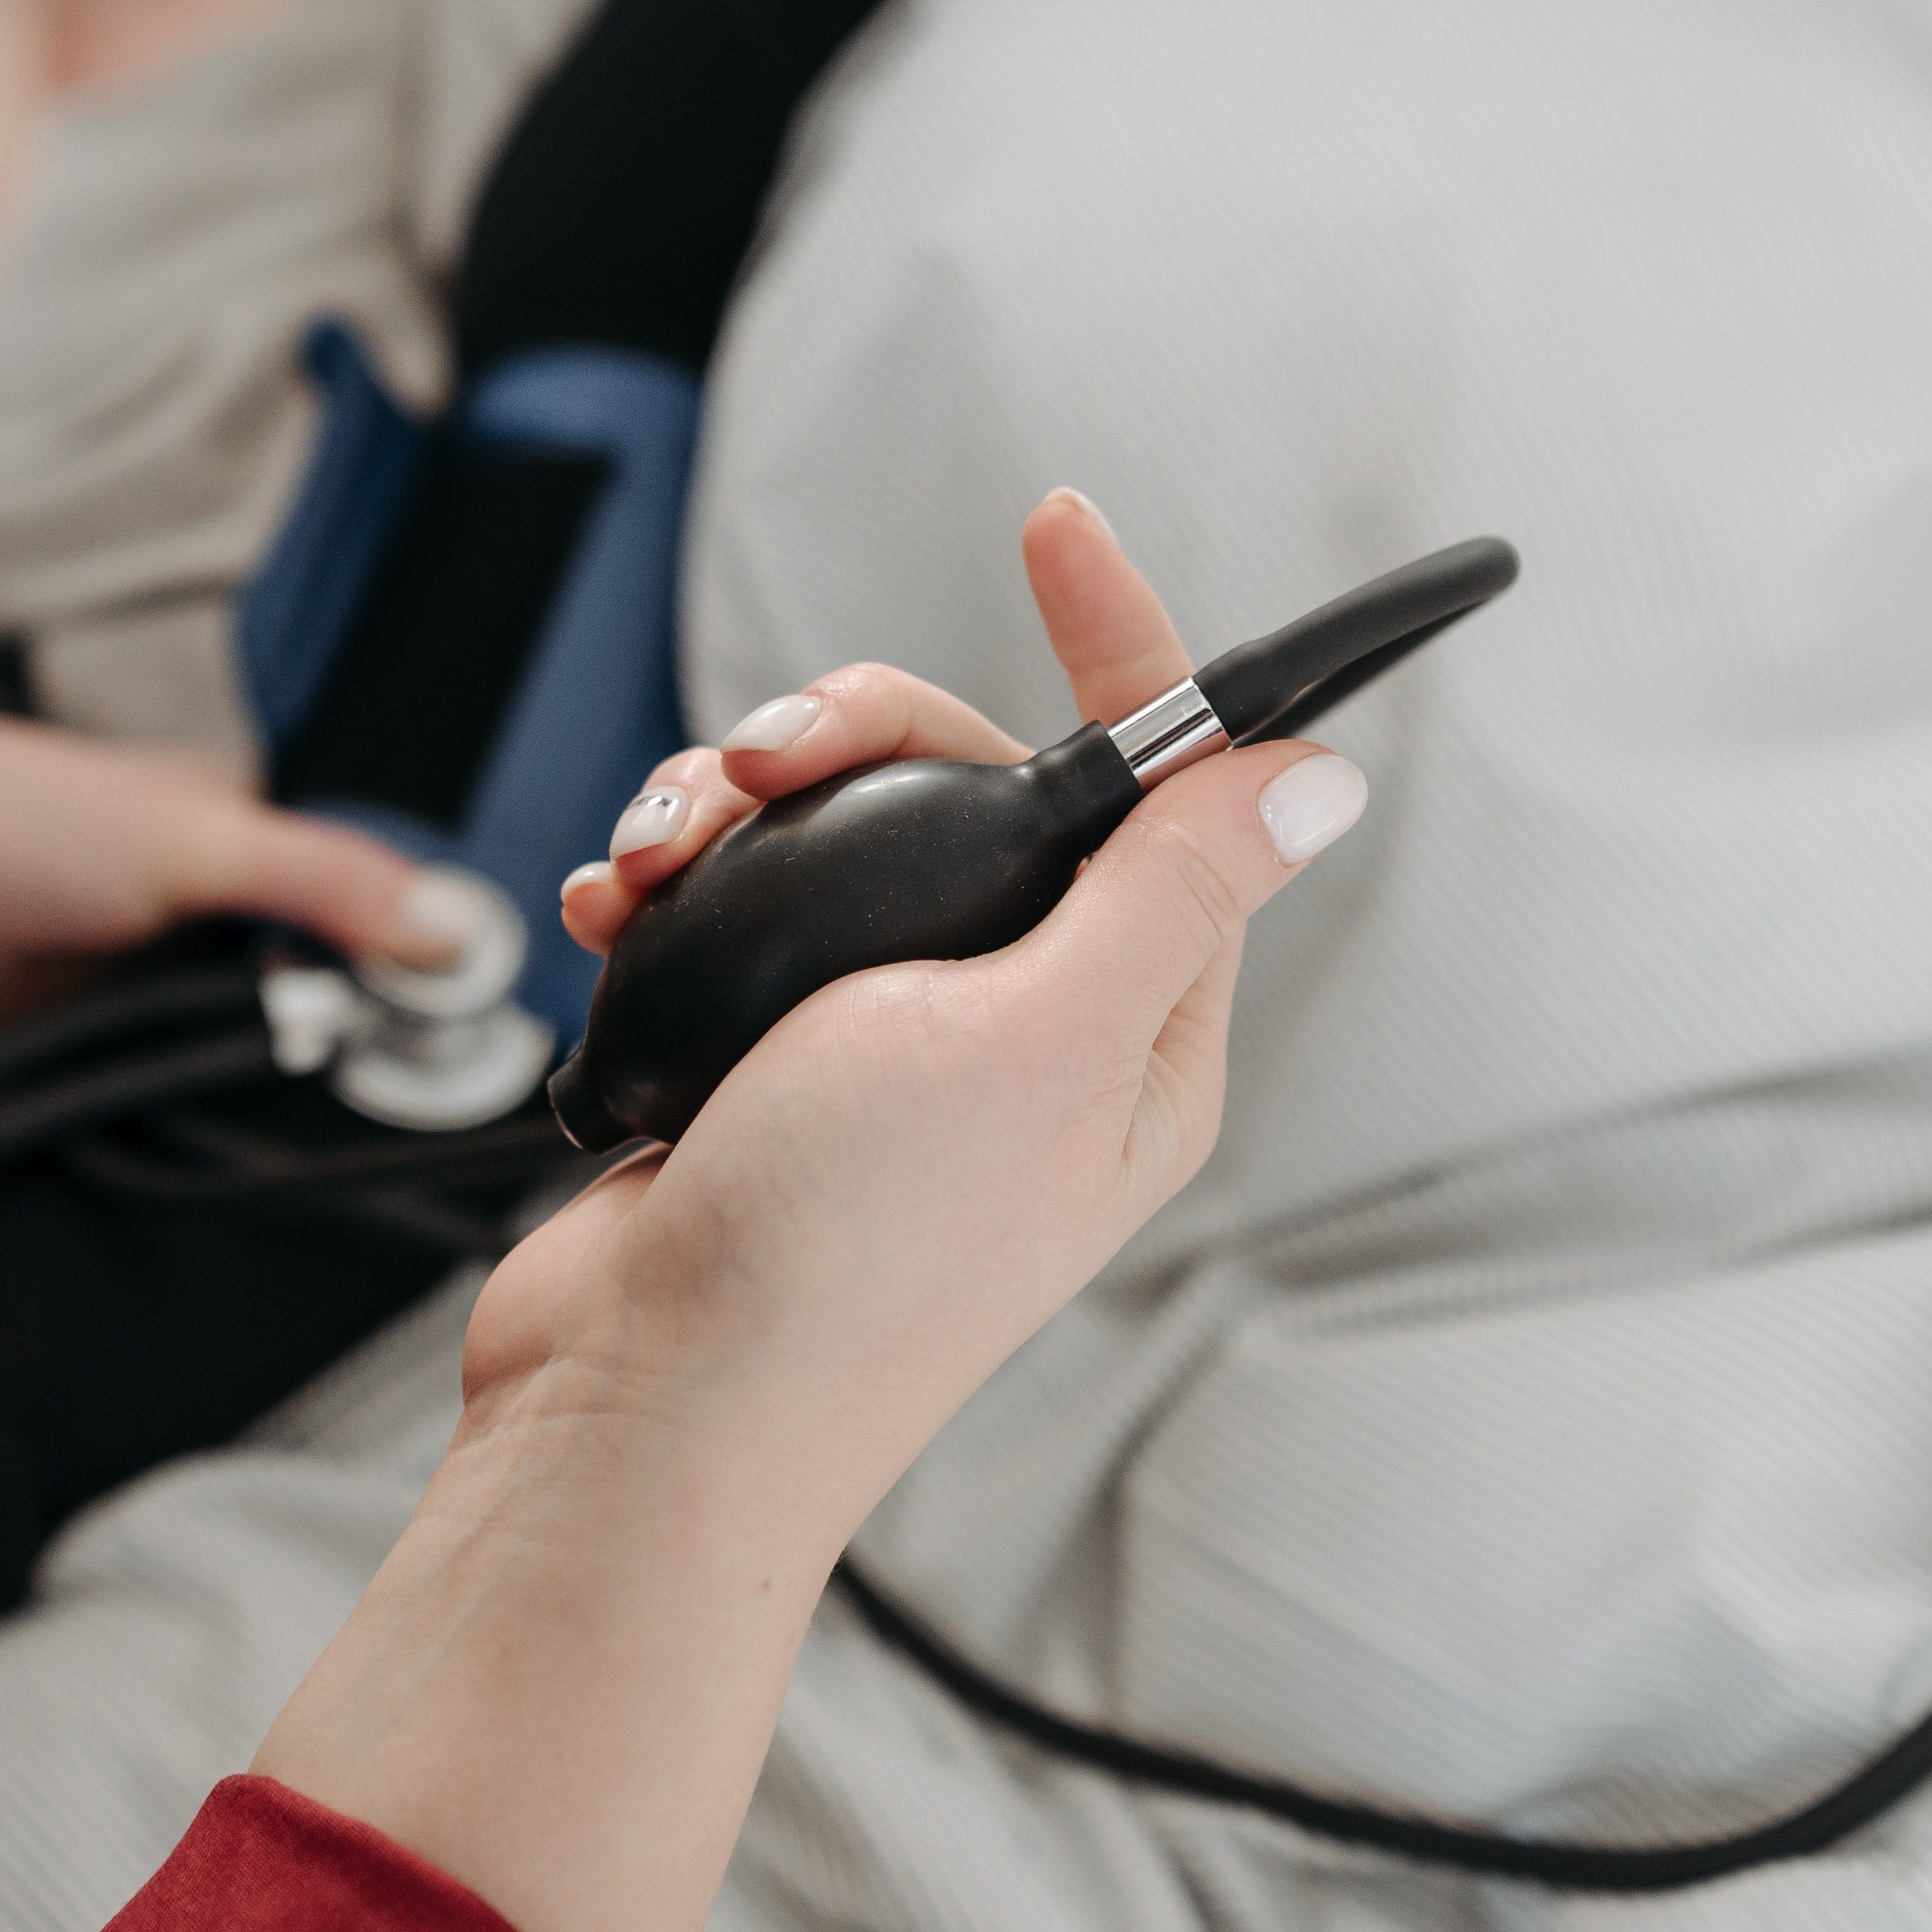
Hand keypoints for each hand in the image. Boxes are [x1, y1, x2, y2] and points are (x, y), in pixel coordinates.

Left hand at [0, 711, 470, 1072]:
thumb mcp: (195, 836)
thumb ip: (328, 880)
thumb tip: (451, 926)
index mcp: (213, 810)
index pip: (344, 879)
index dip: (401, 938)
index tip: (457, 1003)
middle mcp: (173, 888)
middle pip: (299, 968)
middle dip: (338, 1014)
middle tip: (394, 1068)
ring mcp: (120, 968)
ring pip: (233, 1034)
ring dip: (263, 1062)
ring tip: (312, 1094)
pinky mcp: (72, 1041)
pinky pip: (157, 1083)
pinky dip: (186, 1099)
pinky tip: (219, 1113)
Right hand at [506, 486, 1366, 1522]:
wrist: (642, 1404)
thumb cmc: (844, 1259)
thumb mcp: (1035, 1042)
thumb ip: (1167, 894)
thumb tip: (1316, 783)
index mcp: (1136, 1036)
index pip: (1170, 793)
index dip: (1127, 646)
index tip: (1061, 527)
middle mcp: (1025, 1028)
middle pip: (973, 783)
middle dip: (851, 736)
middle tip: (755, 761)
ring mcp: (891, 1042)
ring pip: (840, 831)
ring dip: (730, 810)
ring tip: (655, 857)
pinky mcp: (771, 1053)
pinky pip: (739, 901)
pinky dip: (670, 880)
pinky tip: (616, 904)